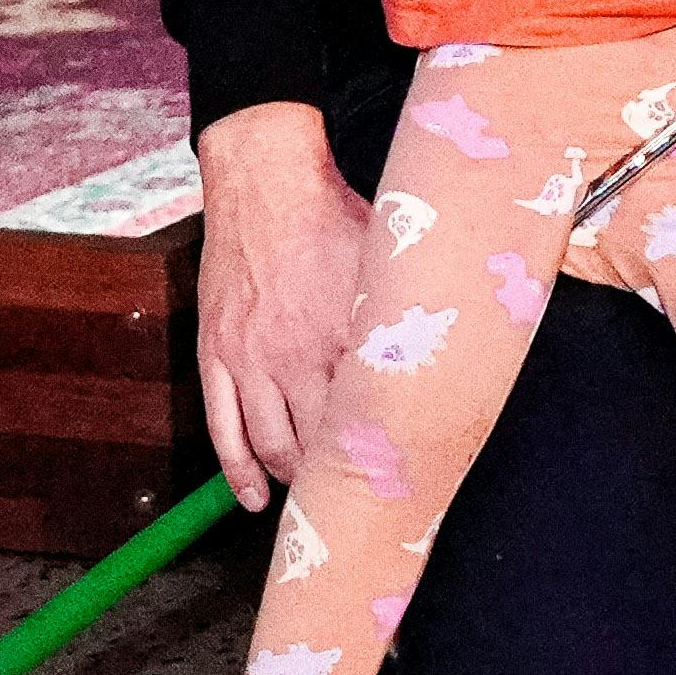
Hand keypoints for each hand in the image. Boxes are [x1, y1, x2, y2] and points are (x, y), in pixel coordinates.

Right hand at [191, 103, 374, 504]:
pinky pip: (222, 428)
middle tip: (360, 495)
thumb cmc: (333, 213)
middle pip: (319, 445)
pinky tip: (254, 496)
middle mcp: (295, 356)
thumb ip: (408, 312)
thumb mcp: (386, 261)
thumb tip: (458, 342)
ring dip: (293, 478)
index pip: (367, 421)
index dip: (384, 457)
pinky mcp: (217, 354)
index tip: (402, 480)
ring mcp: (250, 360)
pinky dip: (238, 472)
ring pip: (270, 446)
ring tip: (313, 492)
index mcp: (344, 337)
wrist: (263, 178)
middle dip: (339, 476)